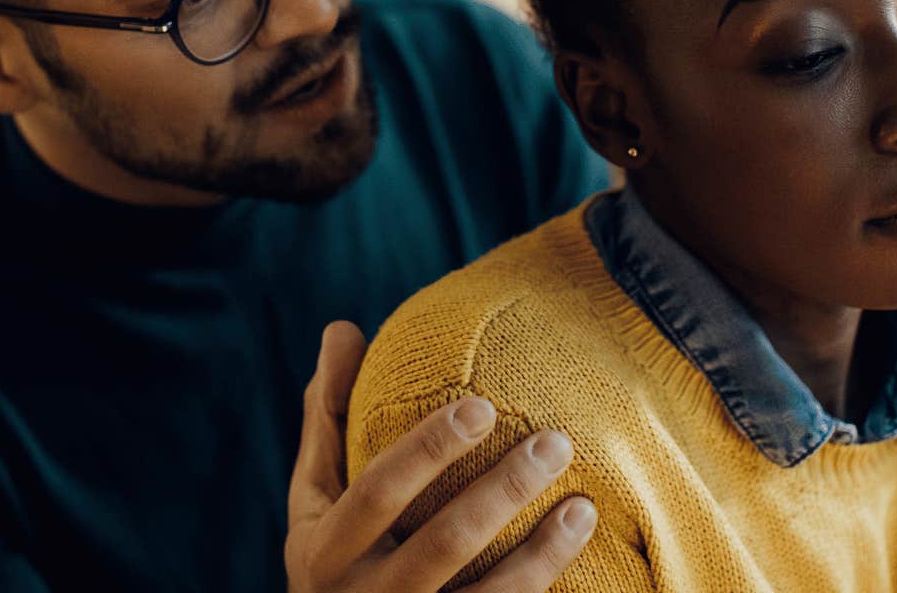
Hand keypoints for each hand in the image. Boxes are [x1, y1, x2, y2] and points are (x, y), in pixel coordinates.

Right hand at [287, 321, 598, 592]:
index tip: (482, 405)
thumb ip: (328, 420)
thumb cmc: (333, 554)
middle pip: (443, 544)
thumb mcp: (314, 498)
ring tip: (582, 504)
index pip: (379, 492)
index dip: (430, 449)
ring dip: (543, 552)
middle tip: (554, 441)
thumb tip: (341, 329)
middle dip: (503, 491)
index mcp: (325, 551)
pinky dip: (543, 585)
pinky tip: (578, 550)